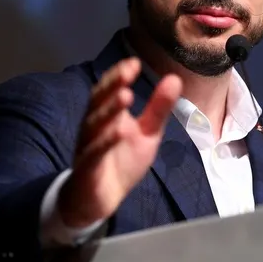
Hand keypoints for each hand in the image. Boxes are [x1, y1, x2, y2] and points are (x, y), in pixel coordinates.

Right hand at [57, 57, 182, 227]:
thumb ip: (158, 108)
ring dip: (109, 110)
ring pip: (95, 125)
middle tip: (127, 71)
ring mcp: (88, 147)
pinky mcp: (88, 169)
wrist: (99, 198)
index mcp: (107, 114)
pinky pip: (94, 154)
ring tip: (125, 95)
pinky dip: (105, 142)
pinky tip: (118, 132)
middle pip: (99, 101)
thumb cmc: (122, 160)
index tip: (133, 62)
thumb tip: (174, 78)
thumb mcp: (147, 133)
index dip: (119, 75)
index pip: (109, 89)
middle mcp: (94, 126)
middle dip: (112, 85)